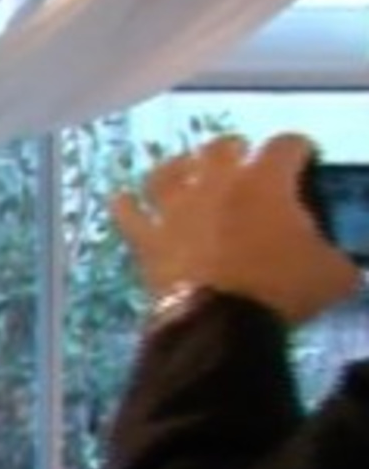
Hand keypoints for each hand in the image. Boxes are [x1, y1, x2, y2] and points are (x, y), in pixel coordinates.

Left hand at [112, 132, 362, 328]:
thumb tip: (344, 264)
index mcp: (265, 181)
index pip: (286, 145)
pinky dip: (125, 204)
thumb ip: (338, 257)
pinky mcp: (146, 237)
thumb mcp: (333, 274)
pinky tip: (124, 199)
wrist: (218, 324)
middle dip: (236, 150)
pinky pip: (126, 211)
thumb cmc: (281, 291)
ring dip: (180, 166)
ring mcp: (174, 208)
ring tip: (187, 170)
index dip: (298, 149)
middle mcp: (215, 182)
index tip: (303, 160)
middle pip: (221, 147)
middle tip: (244, 162)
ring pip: (168, 169)